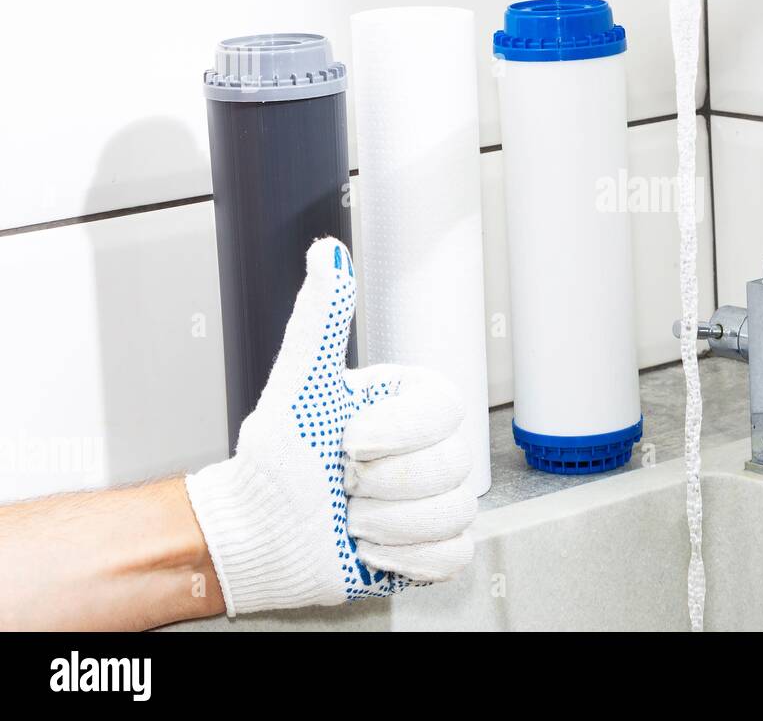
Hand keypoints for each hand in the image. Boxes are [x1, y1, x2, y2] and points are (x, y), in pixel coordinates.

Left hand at [185, 238, 475, 615]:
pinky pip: (453, 554)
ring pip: (454, 513)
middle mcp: (433, 449)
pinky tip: (372, 547)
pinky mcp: (434, 547)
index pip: (449, 409)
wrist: (258, 534)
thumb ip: (320, 319)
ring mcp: (438, 499)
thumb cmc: (274, 462)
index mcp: (413, 406)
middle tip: (344, 482)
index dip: (399, 433)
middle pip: (455, 466)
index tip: (350, 440)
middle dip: (385, 485)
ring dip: (388, 524)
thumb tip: (327, 253)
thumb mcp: (298, 385)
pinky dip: (406, 559)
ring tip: (352, 517)